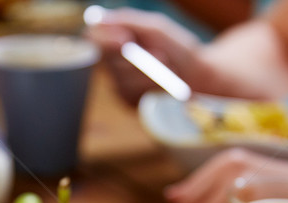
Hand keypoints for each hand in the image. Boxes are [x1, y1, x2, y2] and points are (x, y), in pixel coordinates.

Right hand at [86, 8, 202, 105]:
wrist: (195, 74)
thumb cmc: (176, 46)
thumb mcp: (156, 27)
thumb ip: (129, 21)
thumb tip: (101, 19)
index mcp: (114, 37)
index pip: (92, 38)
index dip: (103, 39)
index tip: (124, 40)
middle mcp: (111, 60)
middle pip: (106, 61)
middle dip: (134, 59)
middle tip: (160, 54)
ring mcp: (117, 82)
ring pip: (121, 80)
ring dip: (147, 74)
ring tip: (168, 65)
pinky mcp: (127, 100)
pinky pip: (130, 95)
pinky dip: (151, 87)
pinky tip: (163, 82)